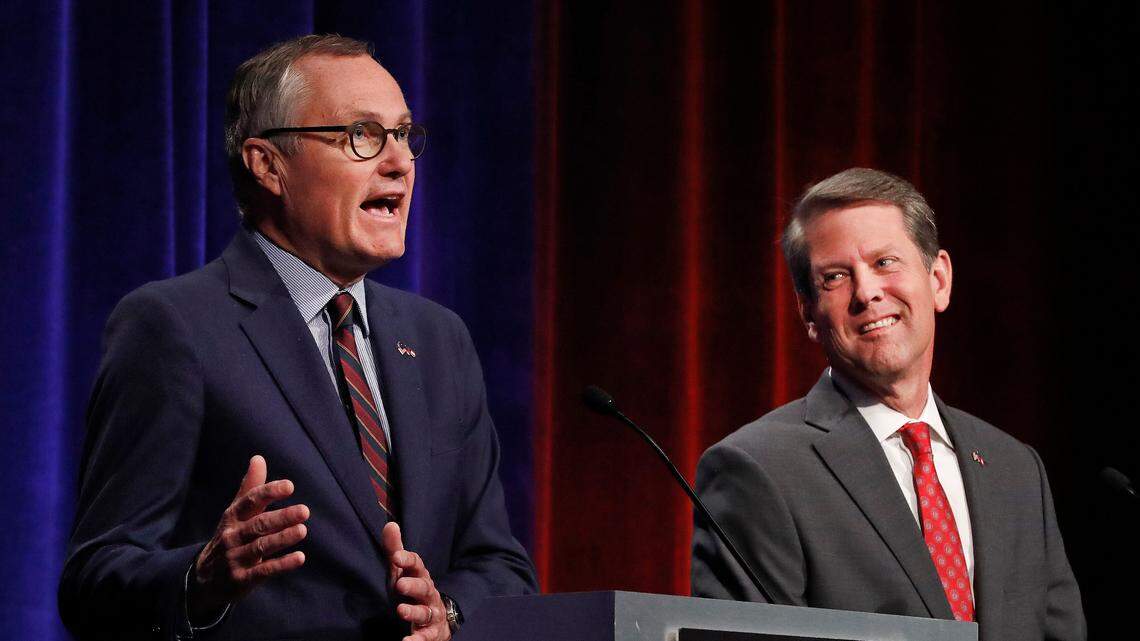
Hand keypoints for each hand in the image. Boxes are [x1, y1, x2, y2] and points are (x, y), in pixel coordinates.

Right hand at [189, 455, 308, 621]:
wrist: (205, 578)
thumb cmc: (230, 536)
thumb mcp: (236, 513)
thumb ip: (251, 488)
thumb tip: (258, 458)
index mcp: (233, 516)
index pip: (250, 501)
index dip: (269, 493)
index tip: (289, 486)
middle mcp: (233, 536)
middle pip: (258, 524)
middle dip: (281, 517)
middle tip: (305, 511)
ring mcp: (236, 558)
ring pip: (261, 546)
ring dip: (282, 539)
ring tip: (303, 530)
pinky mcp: (242, 579)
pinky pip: (263, 571)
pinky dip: (281, 564)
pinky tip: (300, 558)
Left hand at [382, 521, 449, 640]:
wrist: (438, 619)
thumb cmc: (413, 591)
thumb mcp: (402, 572)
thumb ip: (395, 550)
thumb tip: (390, 524)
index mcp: (420, 576)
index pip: (417, 565)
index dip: (407, 559)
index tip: (395, 556)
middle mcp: (429, 593)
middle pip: (424, 586)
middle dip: (413, 585)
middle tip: (399, 584)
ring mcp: (432, 612)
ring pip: (425, 611)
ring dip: (414, 610)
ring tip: (401, 610)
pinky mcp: (432, 632)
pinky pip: (426, 636)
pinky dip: (418, 640)